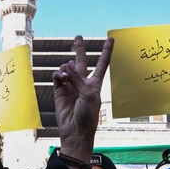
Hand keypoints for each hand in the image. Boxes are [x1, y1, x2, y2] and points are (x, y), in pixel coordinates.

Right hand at [53, 35, 113, 159]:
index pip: (102, 63)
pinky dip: (59, 74)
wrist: (75, 131)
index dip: (106, 51)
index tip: (111, 39)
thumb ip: (78, 78)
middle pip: (81, 61)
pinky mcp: (59, 91)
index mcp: (95, 83)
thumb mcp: (88, 95)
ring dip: (67, 68)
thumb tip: (67, 65)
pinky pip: (58, 76)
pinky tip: (62, 77)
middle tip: (78, 37)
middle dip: (79, 49)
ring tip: (67, 76)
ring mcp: (70, 86)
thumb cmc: (87, 116)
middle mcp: (83, 82)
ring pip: (67, 67)